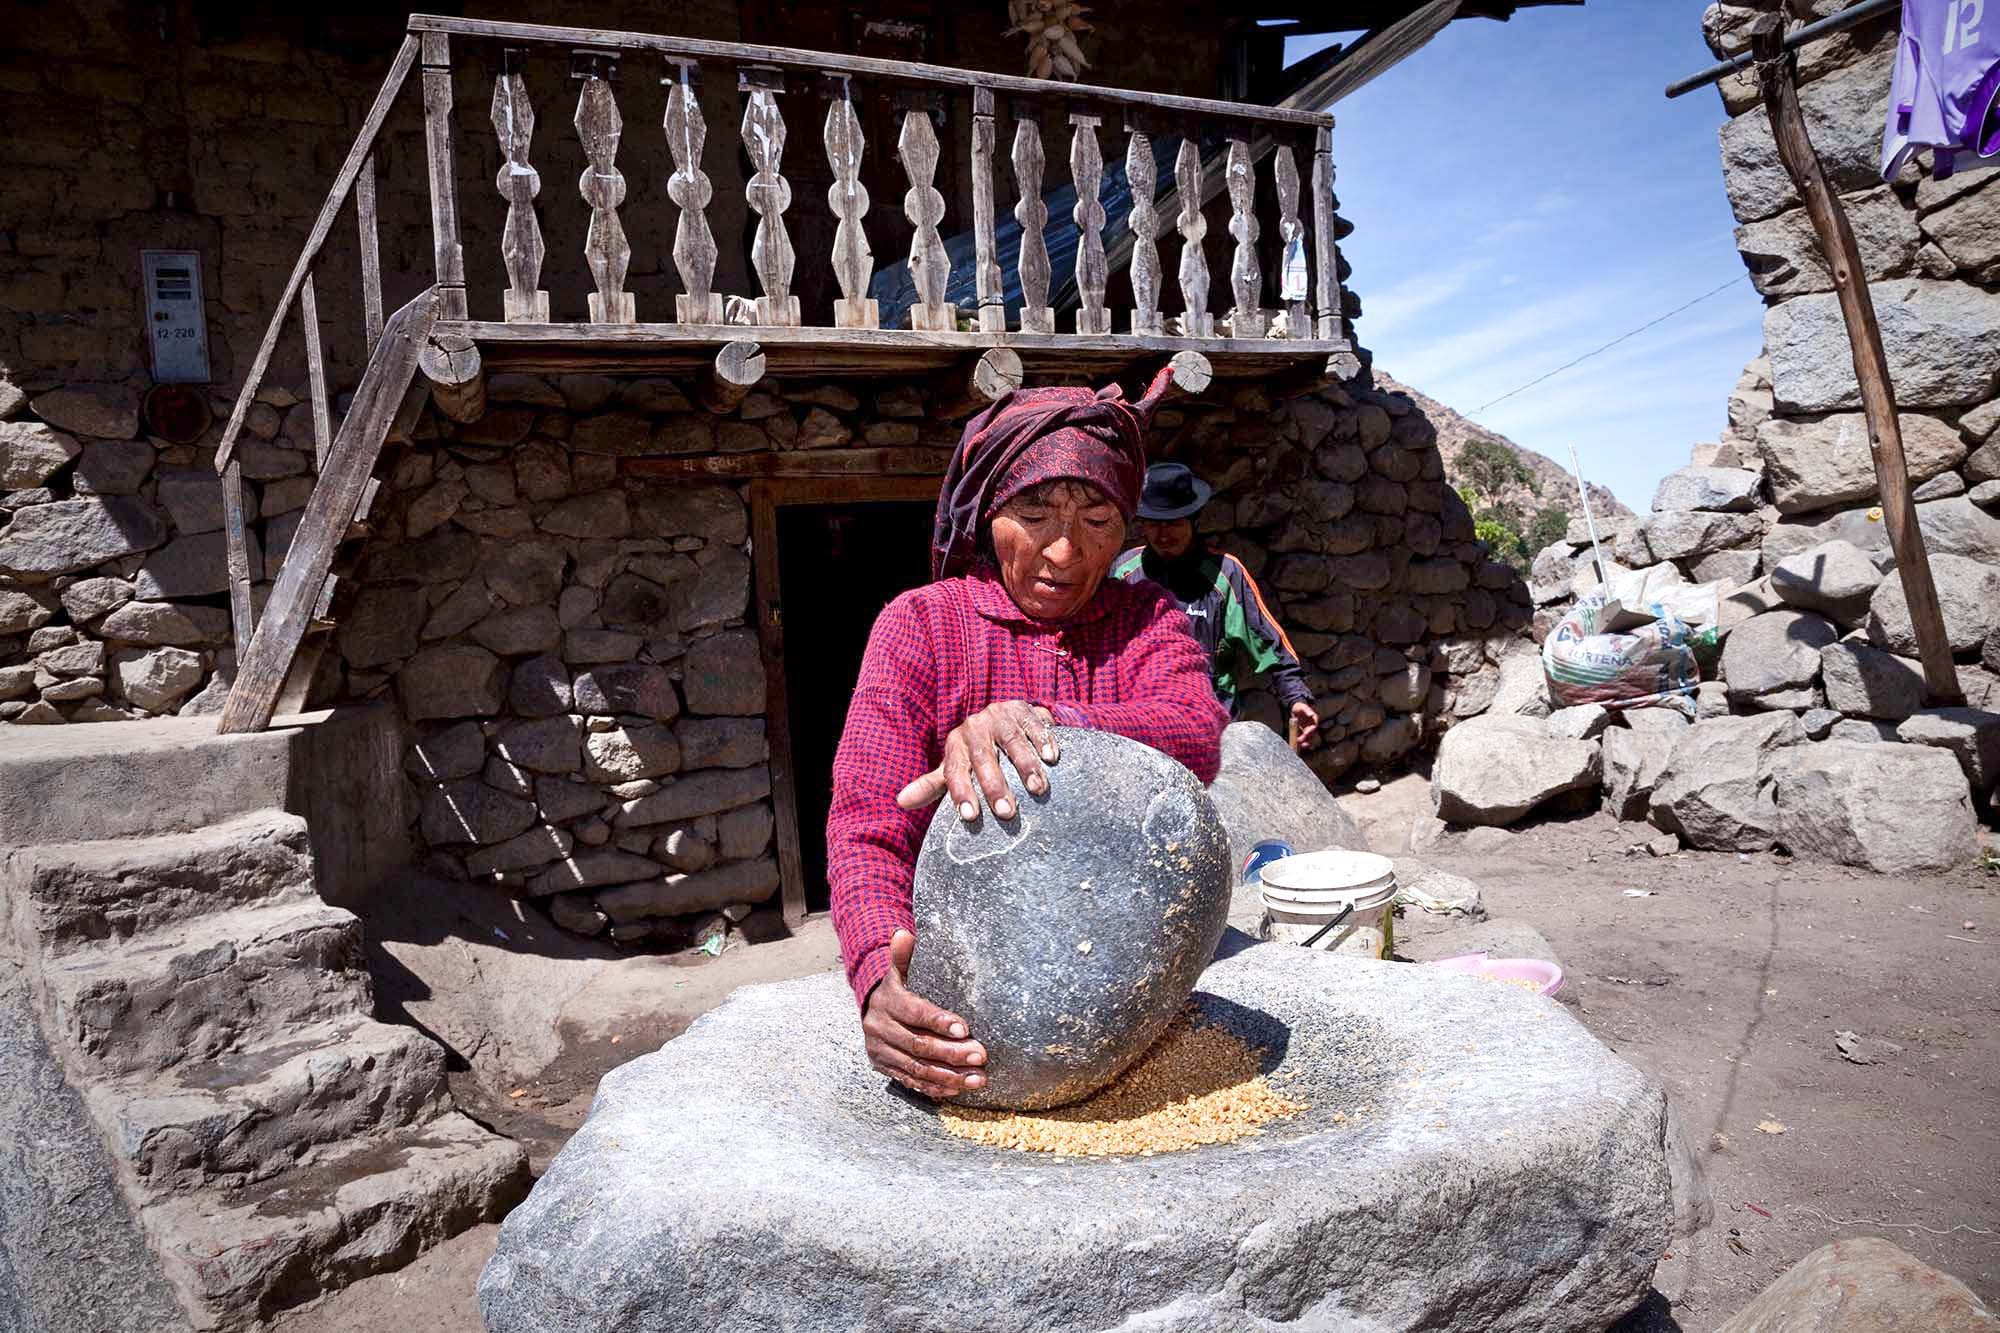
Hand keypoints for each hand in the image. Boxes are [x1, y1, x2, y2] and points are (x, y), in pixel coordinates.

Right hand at [862, 930, 987, 1098]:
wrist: (871, 1009)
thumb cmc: (898, 988)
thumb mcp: (900, 971)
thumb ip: (904, 956)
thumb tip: (903, 933)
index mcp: (887, 1002)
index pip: (915, 1012)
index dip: (939, 1021)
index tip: (965, 1029)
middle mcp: (879, 1029)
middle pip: (918, 1045)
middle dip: (951, 1053)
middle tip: (981, 1055)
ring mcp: (881, 1052)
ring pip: (917, 1069)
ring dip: (949, 1076)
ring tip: (978, 1078)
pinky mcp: (885, 1069)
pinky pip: (912, 1082)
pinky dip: (936, 1088)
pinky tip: (958, 1088)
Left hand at [896, 700, 1057, 821]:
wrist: (1000, 715)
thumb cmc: (975, 751)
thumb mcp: (954, 765)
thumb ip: (931, 785)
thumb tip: (901, 802)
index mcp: (955, 744)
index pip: (954, 770)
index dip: (960, 793)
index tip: (970, 817)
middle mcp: (975, 728)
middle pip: (983, 758)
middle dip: (995, 785)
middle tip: (1006, 812)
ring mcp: (1000, 717)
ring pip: (1011, 741)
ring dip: (1025, 765)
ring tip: (1036, 789)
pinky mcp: (1023, 709)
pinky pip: (1034, 723)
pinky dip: (1043, 740)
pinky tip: (1051, 758)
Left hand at [1290, 700, 1319, 750]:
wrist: (1295, 708)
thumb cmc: (1300, 707)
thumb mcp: (1303, 707)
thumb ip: (1307, 710)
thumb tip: (1311, 714)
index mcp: (1314, 719)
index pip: (1314, 727)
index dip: (1310, 731)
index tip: (1306, 734)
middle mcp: (1312, 725)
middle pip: (1311, 734)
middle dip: (1307, 738)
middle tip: (1301, 742)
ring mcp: (1307, 728)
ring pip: (1308, 737)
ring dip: (1305, 742)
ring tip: (1301, 746)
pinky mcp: (1303, 731)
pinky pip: (1303, 737)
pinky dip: (1301, 741)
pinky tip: (1298, 744)